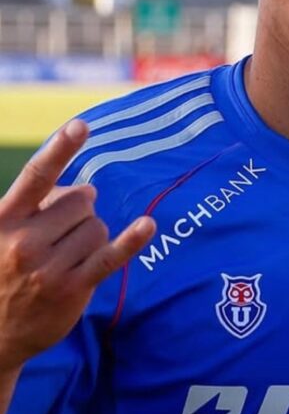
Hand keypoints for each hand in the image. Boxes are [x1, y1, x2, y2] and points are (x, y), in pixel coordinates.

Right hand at [0, 120, 155, 371]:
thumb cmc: (2, 272)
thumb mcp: (3, 234)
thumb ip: (37, 206)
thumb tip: (82, 189)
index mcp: (4, 221)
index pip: (36, 177)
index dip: (60, 149)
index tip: (80, 126)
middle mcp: (25, 242)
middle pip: (82, 202)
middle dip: (81, 210)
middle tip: (64, 231)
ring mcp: (49, 267)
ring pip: (98, 227)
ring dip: (93, 235)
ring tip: (69, 255)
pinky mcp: (73, 287)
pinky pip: (110, 257)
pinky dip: (131, 240)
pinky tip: (148, 225)